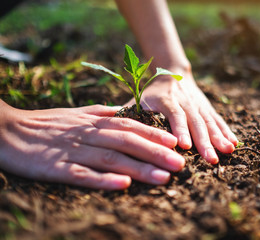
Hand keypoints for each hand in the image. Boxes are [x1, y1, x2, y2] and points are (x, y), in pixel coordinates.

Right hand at [0, 102, 184, 189]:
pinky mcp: (57, 168)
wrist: (8, 130)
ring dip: (138, 169)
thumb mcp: (76, 114)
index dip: (153, 134)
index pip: (129, 126)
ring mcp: (73, 151)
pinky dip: (104, 180)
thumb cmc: (46, 123)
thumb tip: (122, 111)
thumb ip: (101, 113)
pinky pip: (83, 175)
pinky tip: (123, 186)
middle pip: (127, 142)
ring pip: (111, 159)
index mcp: (93, 122)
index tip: (174, 143)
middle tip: (179, 164)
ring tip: (162, 178)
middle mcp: (88, 134)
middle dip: (155, 153)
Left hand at [125, 70, 237, 163]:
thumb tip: (115, 135)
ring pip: (209, 121)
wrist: (171, 72)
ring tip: (228, 151)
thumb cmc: (150, 93)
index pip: (174, 114)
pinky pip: (217, 119)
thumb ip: (130, 115)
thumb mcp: (138, 99)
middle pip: (195, 121)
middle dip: (204, 141)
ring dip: (219, 137)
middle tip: (211, 159)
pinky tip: (233, 143)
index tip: (184, 145)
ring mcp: (198, 104)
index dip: (179, 129)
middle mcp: (184, 100)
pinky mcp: (206, 107)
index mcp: (165, 99)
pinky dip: (226, 131)